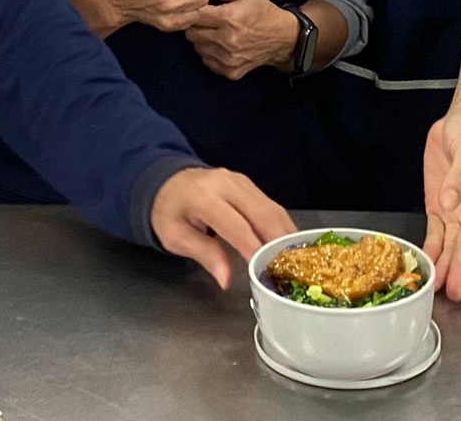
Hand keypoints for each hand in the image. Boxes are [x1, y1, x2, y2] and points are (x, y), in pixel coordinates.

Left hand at [150, 166, 296, 288]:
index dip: (253, 248)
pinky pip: (270, 205)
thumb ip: (204, 254)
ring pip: (271, 208)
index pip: (236, 225)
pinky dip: (281, 225)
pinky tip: (288, 243)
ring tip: (294, 259)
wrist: (165, 181)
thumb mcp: (175, 237)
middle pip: (261, 213)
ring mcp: (240, 181)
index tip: (265, 271)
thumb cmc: (168, 213)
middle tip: (289, 268)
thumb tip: (227, 280)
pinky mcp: (248, 184)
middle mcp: (226, 184)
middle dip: (277, 242)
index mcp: (203, 197)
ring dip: (285, 234)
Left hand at [184, 0, 297, 79]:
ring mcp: (229, 58)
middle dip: (196, 24)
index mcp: (230, 18)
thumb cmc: (263, 12)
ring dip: (202, 39)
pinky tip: (221, 44)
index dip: (194, 9)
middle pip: (192, 33)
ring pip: (197, 47)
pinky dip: (210, 53)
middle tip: (207, 19)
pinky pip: (206, 61)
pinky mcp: (230, 71)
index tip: (199, 7)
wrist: (284, 38)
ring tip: (216, 31)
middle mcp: (228, 41)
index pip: (195, 15)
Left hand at [421, 105, 460, 301]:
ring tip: (443, 290)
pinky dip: (433, 250)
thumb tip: (450, 202)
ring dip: (448, 266)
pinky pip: (437, 233)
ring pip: (453, 243)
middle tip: (456, 292)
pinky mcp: (440, 208)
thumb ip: (459, 176)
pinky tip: (430, 267)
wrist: (460, 122)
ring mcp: (457, 210)